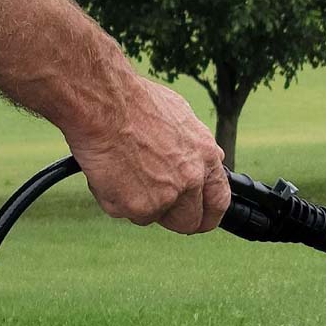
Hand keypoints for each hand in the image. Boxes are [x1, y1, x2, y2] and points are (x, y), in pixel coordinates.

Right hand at [68, 77, 230, 234]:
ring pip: (150, 216)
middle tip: (149, 204)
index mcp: (205, 156)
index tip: (197, 218)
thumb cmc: (135, 104)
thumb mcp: (180, 117)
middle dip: (170, 218)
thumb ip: (194, 147)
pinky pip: (124, 213)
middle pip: (188, 221)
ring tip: (121, 169)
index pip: (218, 200)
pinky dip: (113, 199)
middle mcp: (191, 179)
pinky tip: (107, 171)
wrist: (106, 104)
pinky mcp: (139, 207)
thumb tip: (205, 159)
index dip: (206, 214)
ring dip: (135, 202)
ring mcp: (166, 196)